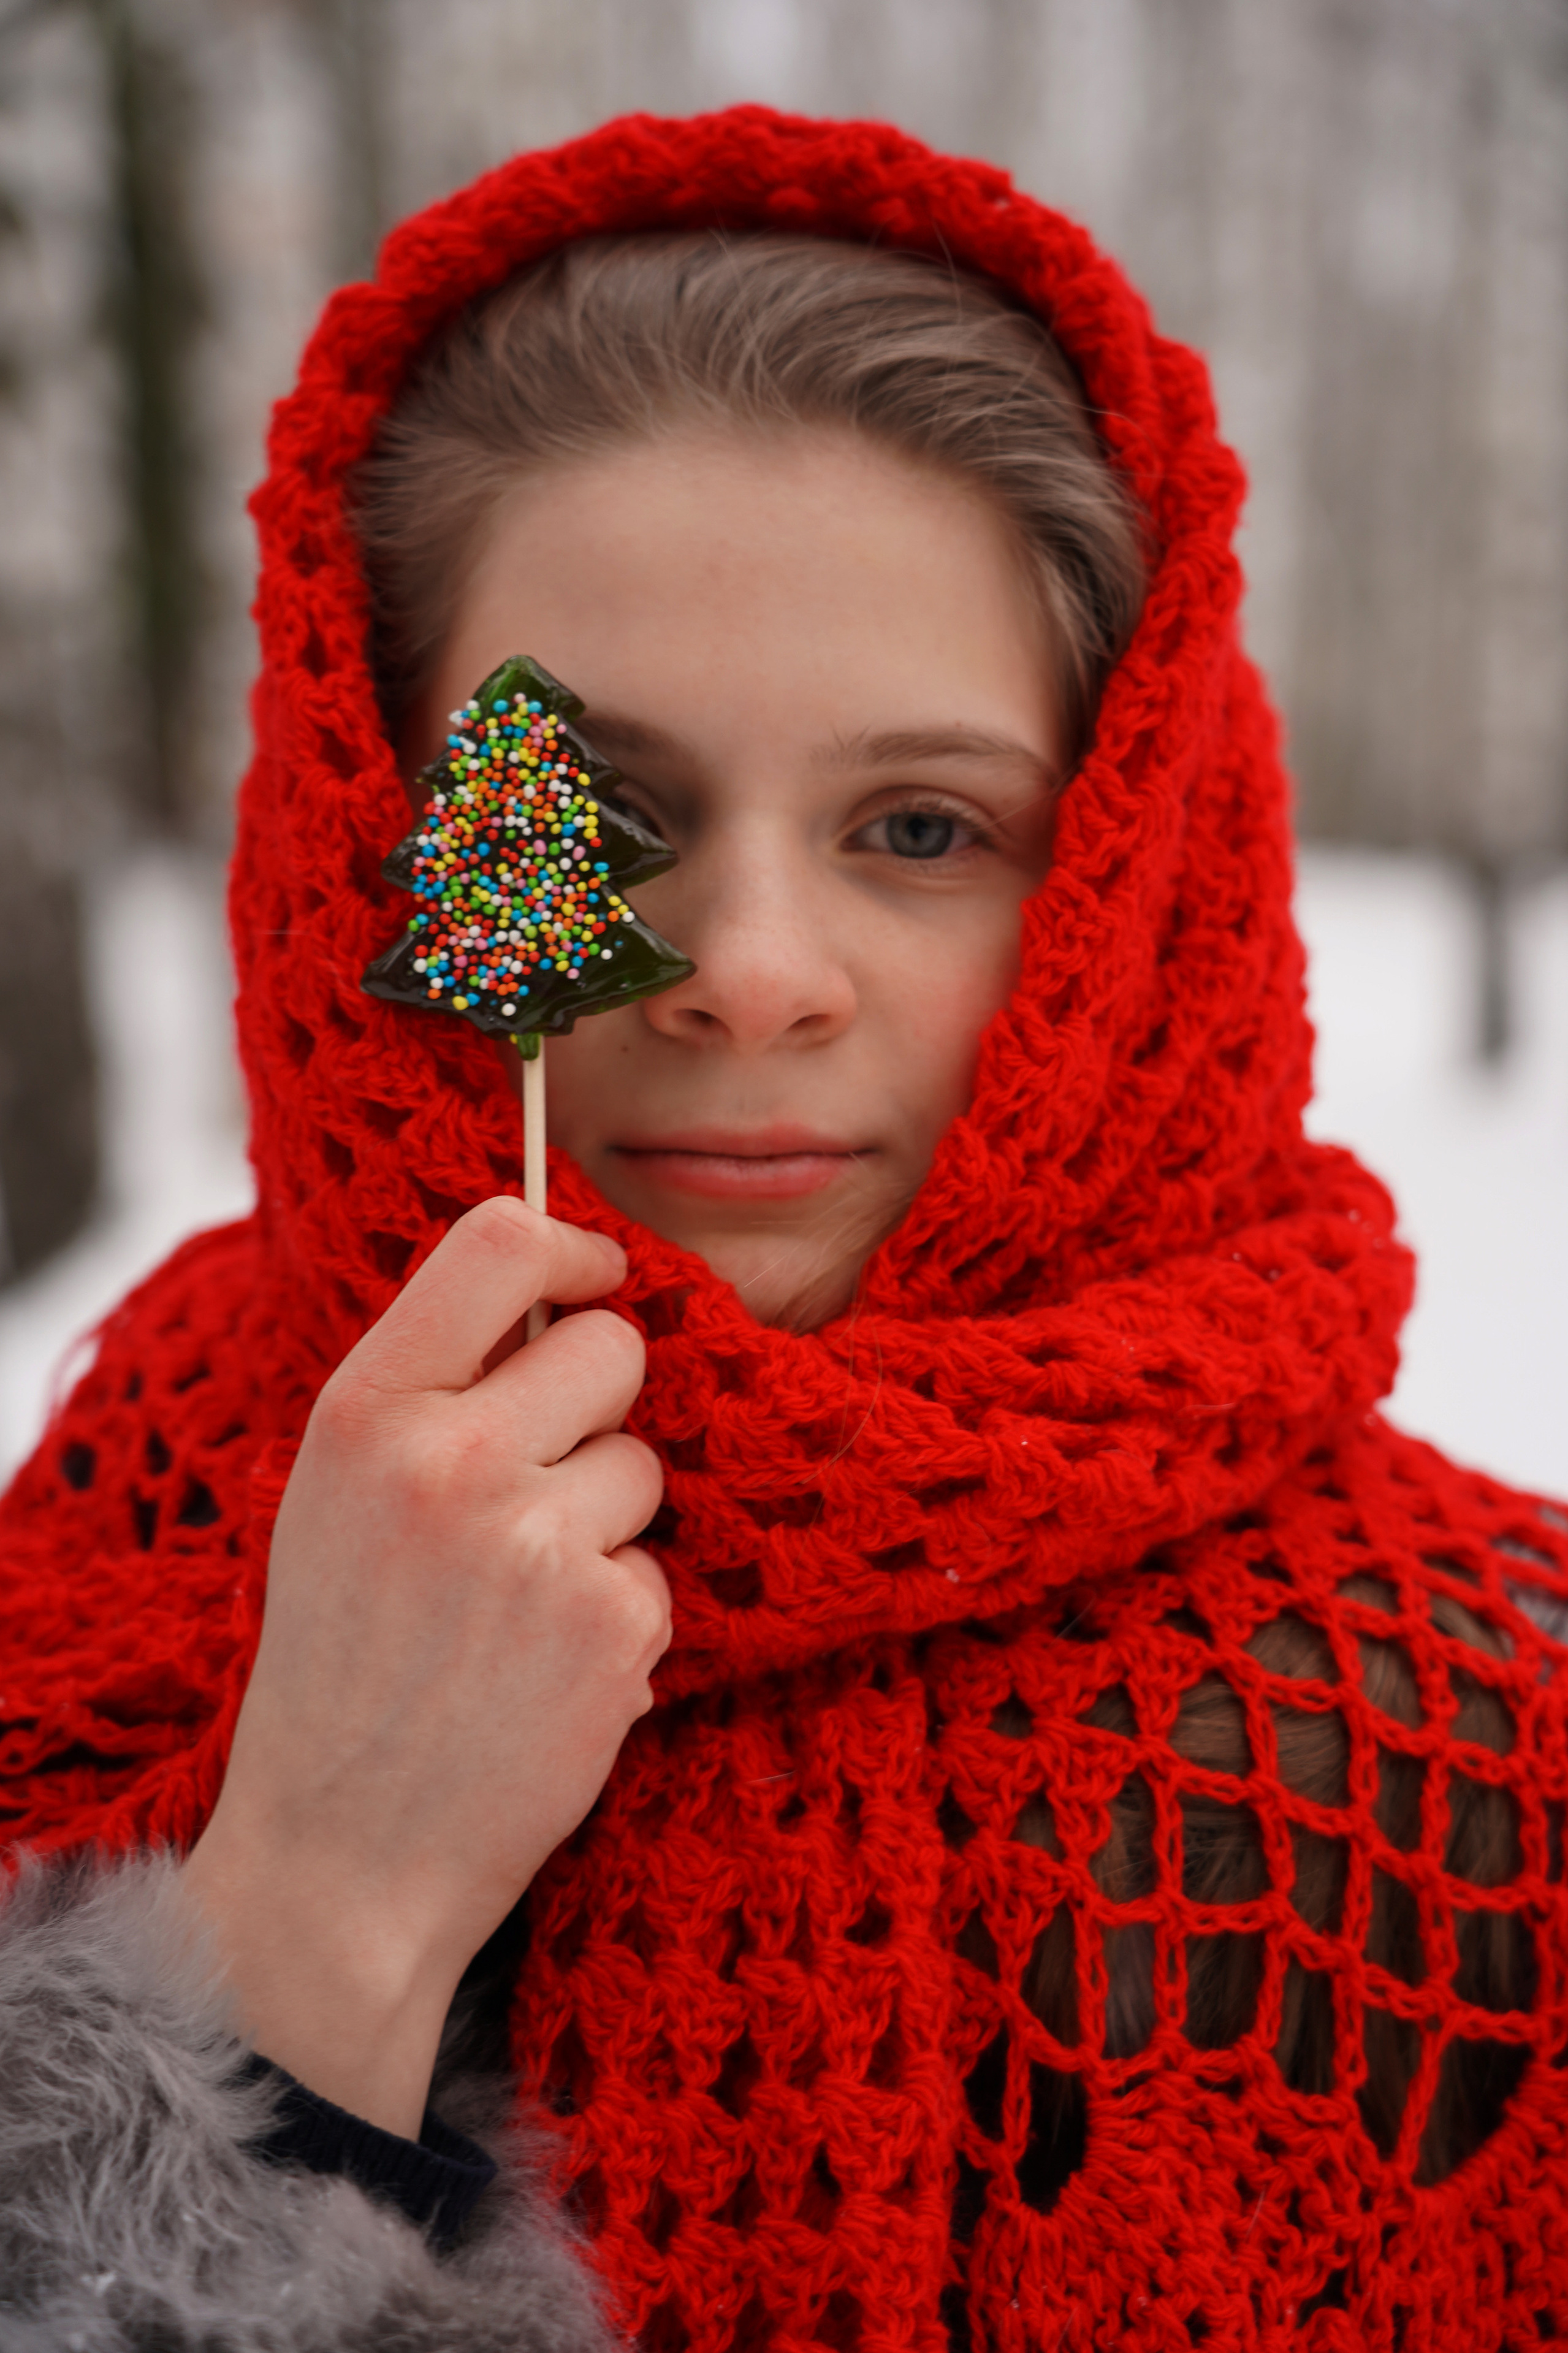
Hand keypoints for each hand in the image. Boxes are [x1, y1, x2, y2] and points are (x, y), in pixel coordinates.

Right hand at [182, 1198, 668, 2134]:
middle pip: (610, 1346)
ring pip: (643, 1463)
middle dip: (597, 1405)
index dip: (572, 1245)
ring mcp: (538, 1544)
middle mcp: (450, 1460)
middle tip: (538, 1488)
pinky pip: (657, 1568)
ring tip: (517, 1606)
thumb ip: (430, 1392)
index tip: (594, 1277)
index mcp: (365, 1413)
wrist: (340, 1860)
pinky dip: (618, 1617)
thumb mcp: (335, 1496)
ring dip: (604, 1523)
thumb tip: (557, 1293)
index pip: (499, 1240)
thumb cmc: (341, 1666)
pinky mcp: (612, 1624)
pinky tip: (544, 1672)